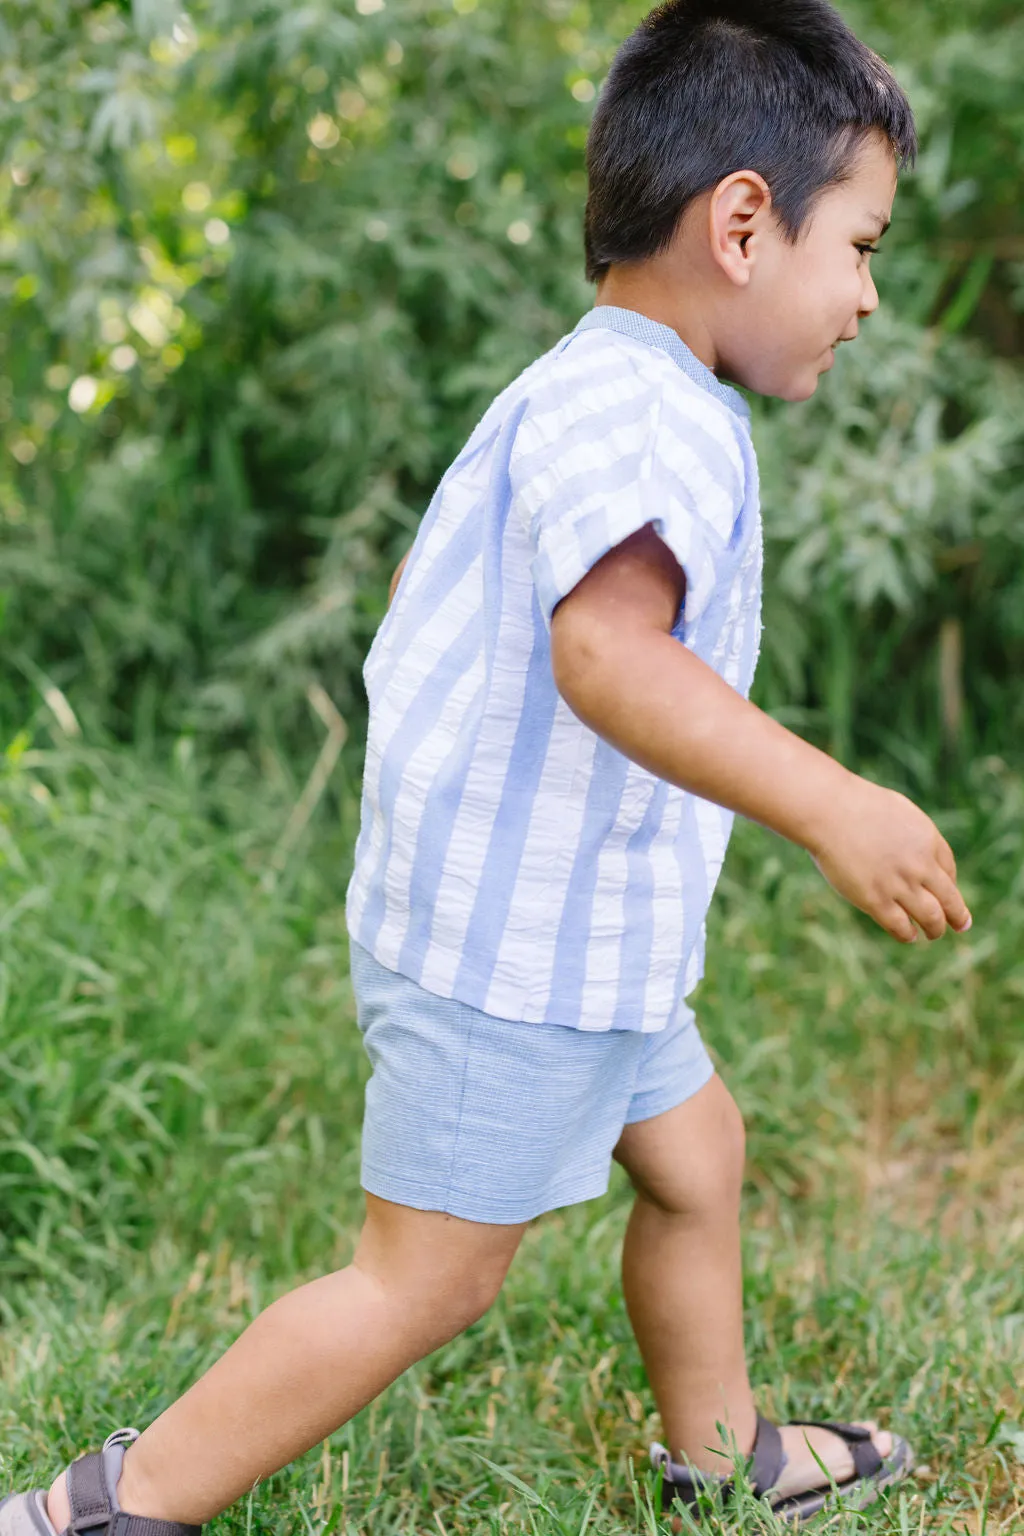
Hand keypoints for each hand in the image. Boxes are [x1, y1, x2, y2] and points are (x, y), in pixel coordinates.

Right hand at [809, 777, 971, 942]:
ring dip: (935, 929)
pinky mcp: (875, 900)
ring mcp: (899, 884)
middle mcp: (920, 865)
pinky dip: (907, 934)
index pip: (949, 871)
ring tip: (933, 934)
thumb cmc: (855, 805)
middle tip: (961, 924)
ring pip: (930, 918)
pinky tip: (908, 935)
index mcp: (927, 840)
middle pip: (949, 899)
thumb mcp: (897, 811)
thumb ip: (910, 834)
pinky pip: (900, 926)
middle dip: (957, 916)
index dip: (949, 886)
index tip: (944, 894)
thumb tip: (913, 853)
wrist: (829, 811)